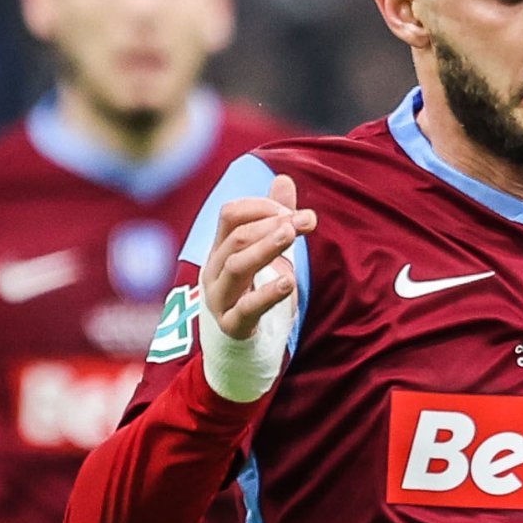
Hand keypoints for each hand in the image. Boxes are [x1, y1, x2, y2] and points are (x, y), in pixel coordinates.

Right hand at [200, 173, 312, 341]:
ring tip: (292, 235)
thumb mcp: (264, 253)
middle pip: (237, 237)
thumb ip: (274, 218)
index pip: (230, 214)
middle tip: (308, 220)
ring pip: (238, 266)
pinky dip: (268, 294)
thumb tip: (284, 177)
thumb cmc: (253, 291)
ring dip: (266, 248)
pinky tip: (290, 282)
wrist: (242, 345)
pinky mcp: (233, 326)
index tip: (295, 211)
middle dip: (273, 224)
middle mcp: (214, 270)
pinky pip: (247, 308)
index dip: (262, 207)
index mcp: (220, 248)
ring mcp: (220, 299)